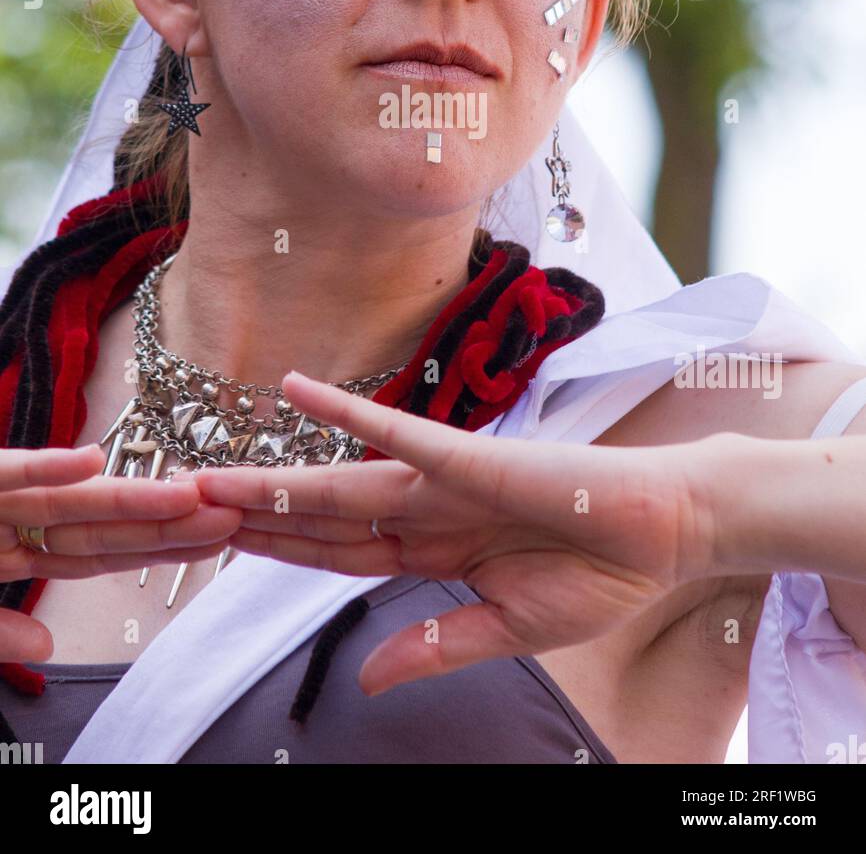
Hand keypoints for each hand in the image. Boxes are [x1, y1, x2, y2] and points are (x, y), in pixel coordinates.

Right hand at [0, 443, 241, 662]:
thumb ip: (2, 632)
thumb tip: (47, 647)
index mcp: (21, 552)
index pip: (99, 555)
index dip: (156, 549)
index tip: (213, 543)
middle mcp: (20, 522)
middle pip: (102, 526)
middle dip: (167, 524)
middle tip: (228, 516)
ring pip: (73, 500)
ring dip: (129, 496)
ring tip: (188, 494)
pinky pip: (11, 474)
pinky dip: (48, 468)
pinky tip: (91, 460)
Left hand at [194, 371, 717, 694]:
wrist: (666, 532)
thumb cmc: (601, 575)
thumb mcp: (509, 630)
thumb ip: (438, 646)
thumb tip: (372, 680)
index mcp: (434, 551)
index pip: (337, 554)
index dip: (278, 551)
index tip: (221, 547)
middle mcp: (426, 510)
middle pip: (322, 518)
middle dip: (255, 517)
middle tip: (187, 509)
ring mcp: (442, 480)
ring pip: (341, 479)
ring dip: (273, 479)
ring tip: (210, 478)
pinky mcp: (468, 455)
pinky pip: (395, 431)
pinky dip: (346, 413)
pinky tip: (297, 392)